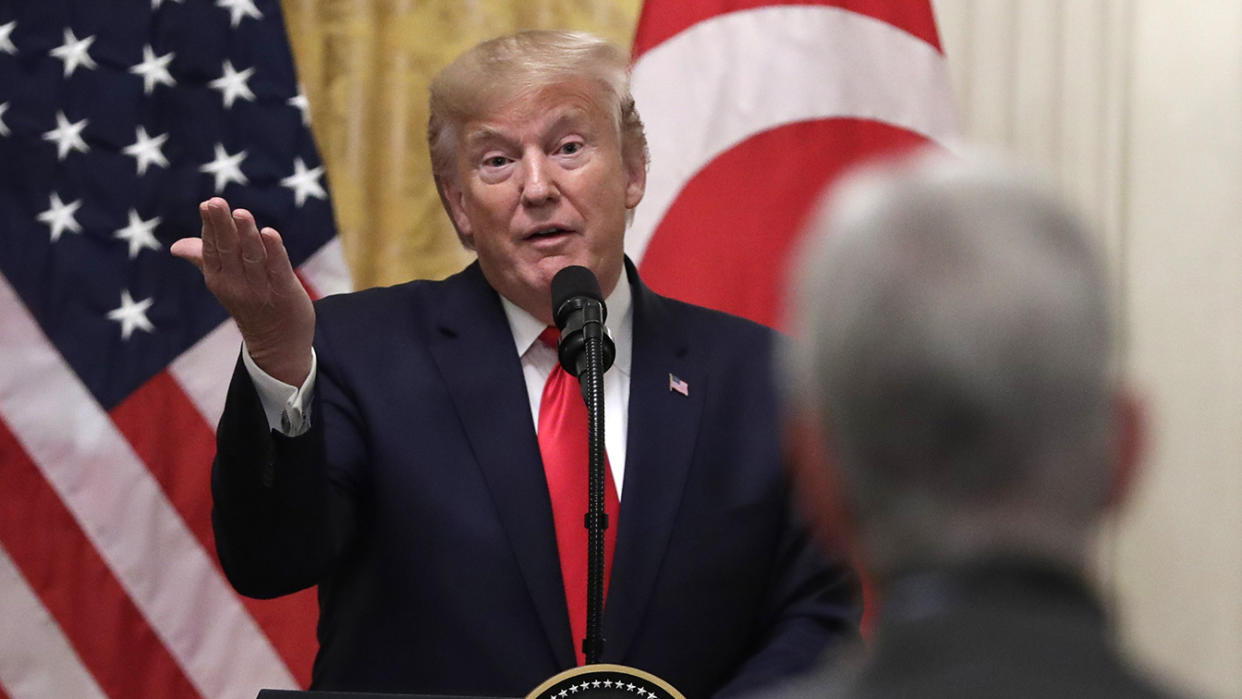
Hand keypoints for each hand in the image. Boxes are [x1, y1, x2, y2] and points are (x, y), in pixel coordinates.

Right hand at [171, 197, 314, 385]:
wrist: (278, 345)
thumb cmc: (250, 305)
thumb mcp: (224, 284)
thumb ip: (204, 260)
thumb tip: (175, 246)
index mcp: (219, 278)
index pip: (212, 249)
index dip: (211, 227)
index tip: (208, 205)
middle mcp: (236, 284)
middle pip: (228, 250)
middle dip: (222, 226)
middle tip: (216, 202)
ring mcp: (260, 289)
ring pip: (252, 257)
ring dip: (247, 235)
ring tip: (241, 214)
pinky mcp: (284, 292)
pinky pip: (278, 268)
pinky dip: (275, 251)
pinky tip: (270, 233)